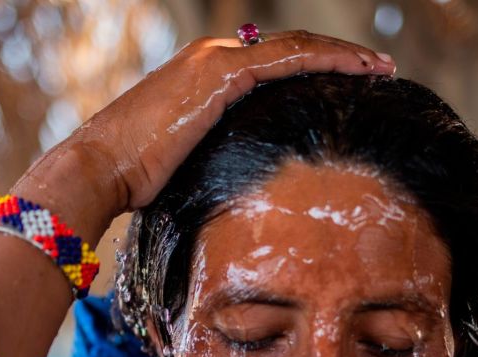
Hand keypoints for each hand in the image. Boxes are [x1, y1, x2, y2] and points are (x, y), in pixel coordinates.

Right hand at [12, 30, 394, 239]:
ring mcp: (215, 60)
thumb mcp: (184, 165)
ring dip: (343, 55)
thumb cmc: (130, 181)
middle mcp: (211, 56)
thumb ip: (216, 158)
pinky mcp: (220, 75)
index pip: (270, 61)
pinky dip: (327, 60)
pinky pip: (287, 59)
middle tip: (377, 70)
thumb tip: (242, 186)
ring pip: (294, 48)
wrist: (97, 169)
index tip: (348, 82)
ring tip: (380, 69)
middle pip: (289, 48)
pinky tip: (358, 70)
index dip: (313, 66)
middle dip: (336, 56)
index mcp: (202, 74)